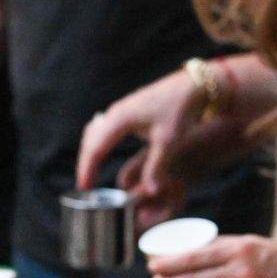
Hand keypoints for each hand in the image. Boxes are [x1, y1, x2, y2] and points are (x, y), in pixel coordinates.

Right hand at [78, 69, 212, 226]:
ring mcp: (119, 109)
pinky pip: (103, 128)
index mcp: (120, 119)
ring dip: (90, 153)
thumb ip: (156, 167)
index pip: (95, 149)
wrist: (192, 85)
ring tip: (90, 172)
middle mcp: (115, 112)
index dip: (87, 170)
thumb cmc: (181, 110)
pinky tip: (102, 153)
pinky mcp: (127, 109)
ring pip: (94, 133)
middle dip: (85, 164)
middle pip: (90, 141)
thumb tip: (150, 192)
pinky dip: (98, 143)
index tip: (84, 188)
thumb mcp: (169, 141)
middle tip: (85, 186)